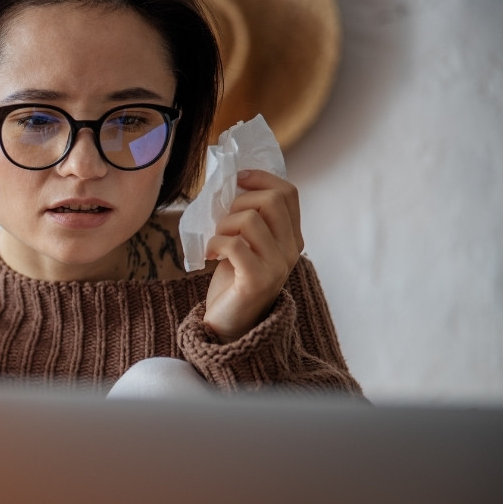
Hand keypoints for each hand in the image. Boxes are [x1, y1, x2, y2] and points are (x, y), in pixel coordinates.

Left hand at [203, 170, 302, 342]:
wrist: (230, 325)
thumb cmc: (234, 281)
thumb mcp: (247, 245)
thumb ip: (249, 220)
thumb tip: (234, 185)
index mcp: (292, 238)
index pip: (288, 193)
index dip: (262, 178)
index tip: (238, 179)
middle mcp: (291, 251)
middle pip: (271, 200)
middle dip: (240, 201)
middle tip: (223, 221)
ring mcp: (277, 266)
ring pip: (250, 220)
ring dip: (223, 225)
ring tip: (217, 242)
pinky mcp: (258, 281)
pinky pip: (235, 245)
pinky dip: (216, 244)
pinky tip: (211, 256)